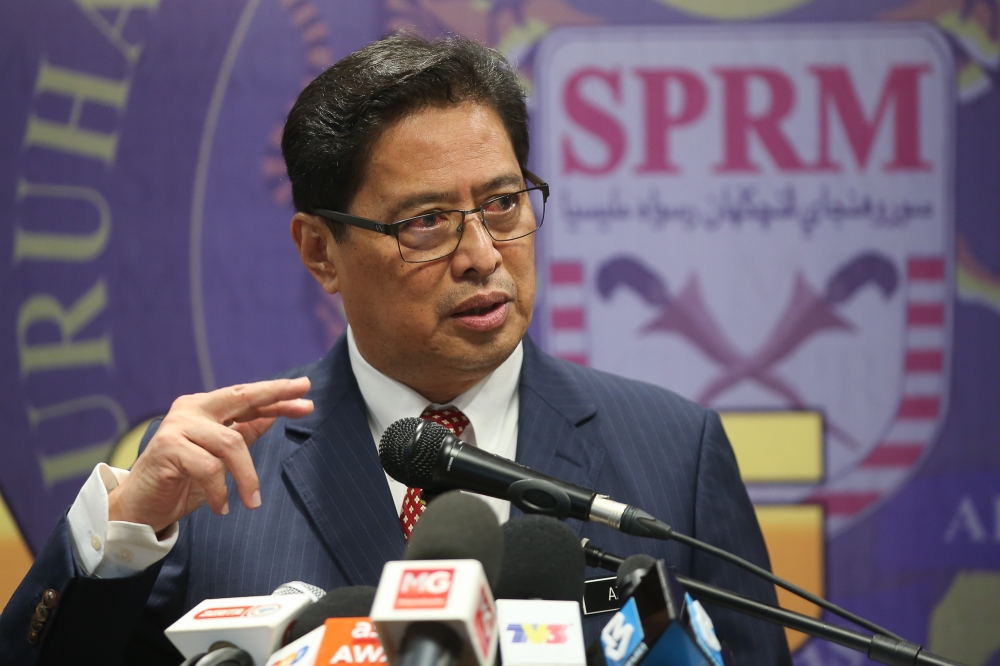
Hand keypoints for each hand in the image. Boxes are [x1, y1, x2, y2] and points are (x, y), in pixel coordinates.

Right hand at [108, 377, 313, 533]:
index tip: (306, 393)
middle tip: (303, 402)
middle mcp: (191, 409)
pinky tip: (222, 507)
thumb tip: (273, 415)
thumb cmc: (182, 481)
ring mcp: (178, 426)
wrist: (140, 507)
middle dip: (275, 397)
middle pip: (240, 397)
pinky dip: (220, 490)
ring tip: (252, 502)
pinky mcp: (168, 447)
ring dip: (247, 476)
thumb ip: (242, 434)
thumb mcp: (221, 457)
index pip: (247, 397)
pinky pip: (209, 467)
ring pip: (230, 442)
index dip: (277, 396)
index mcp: (205, 408)